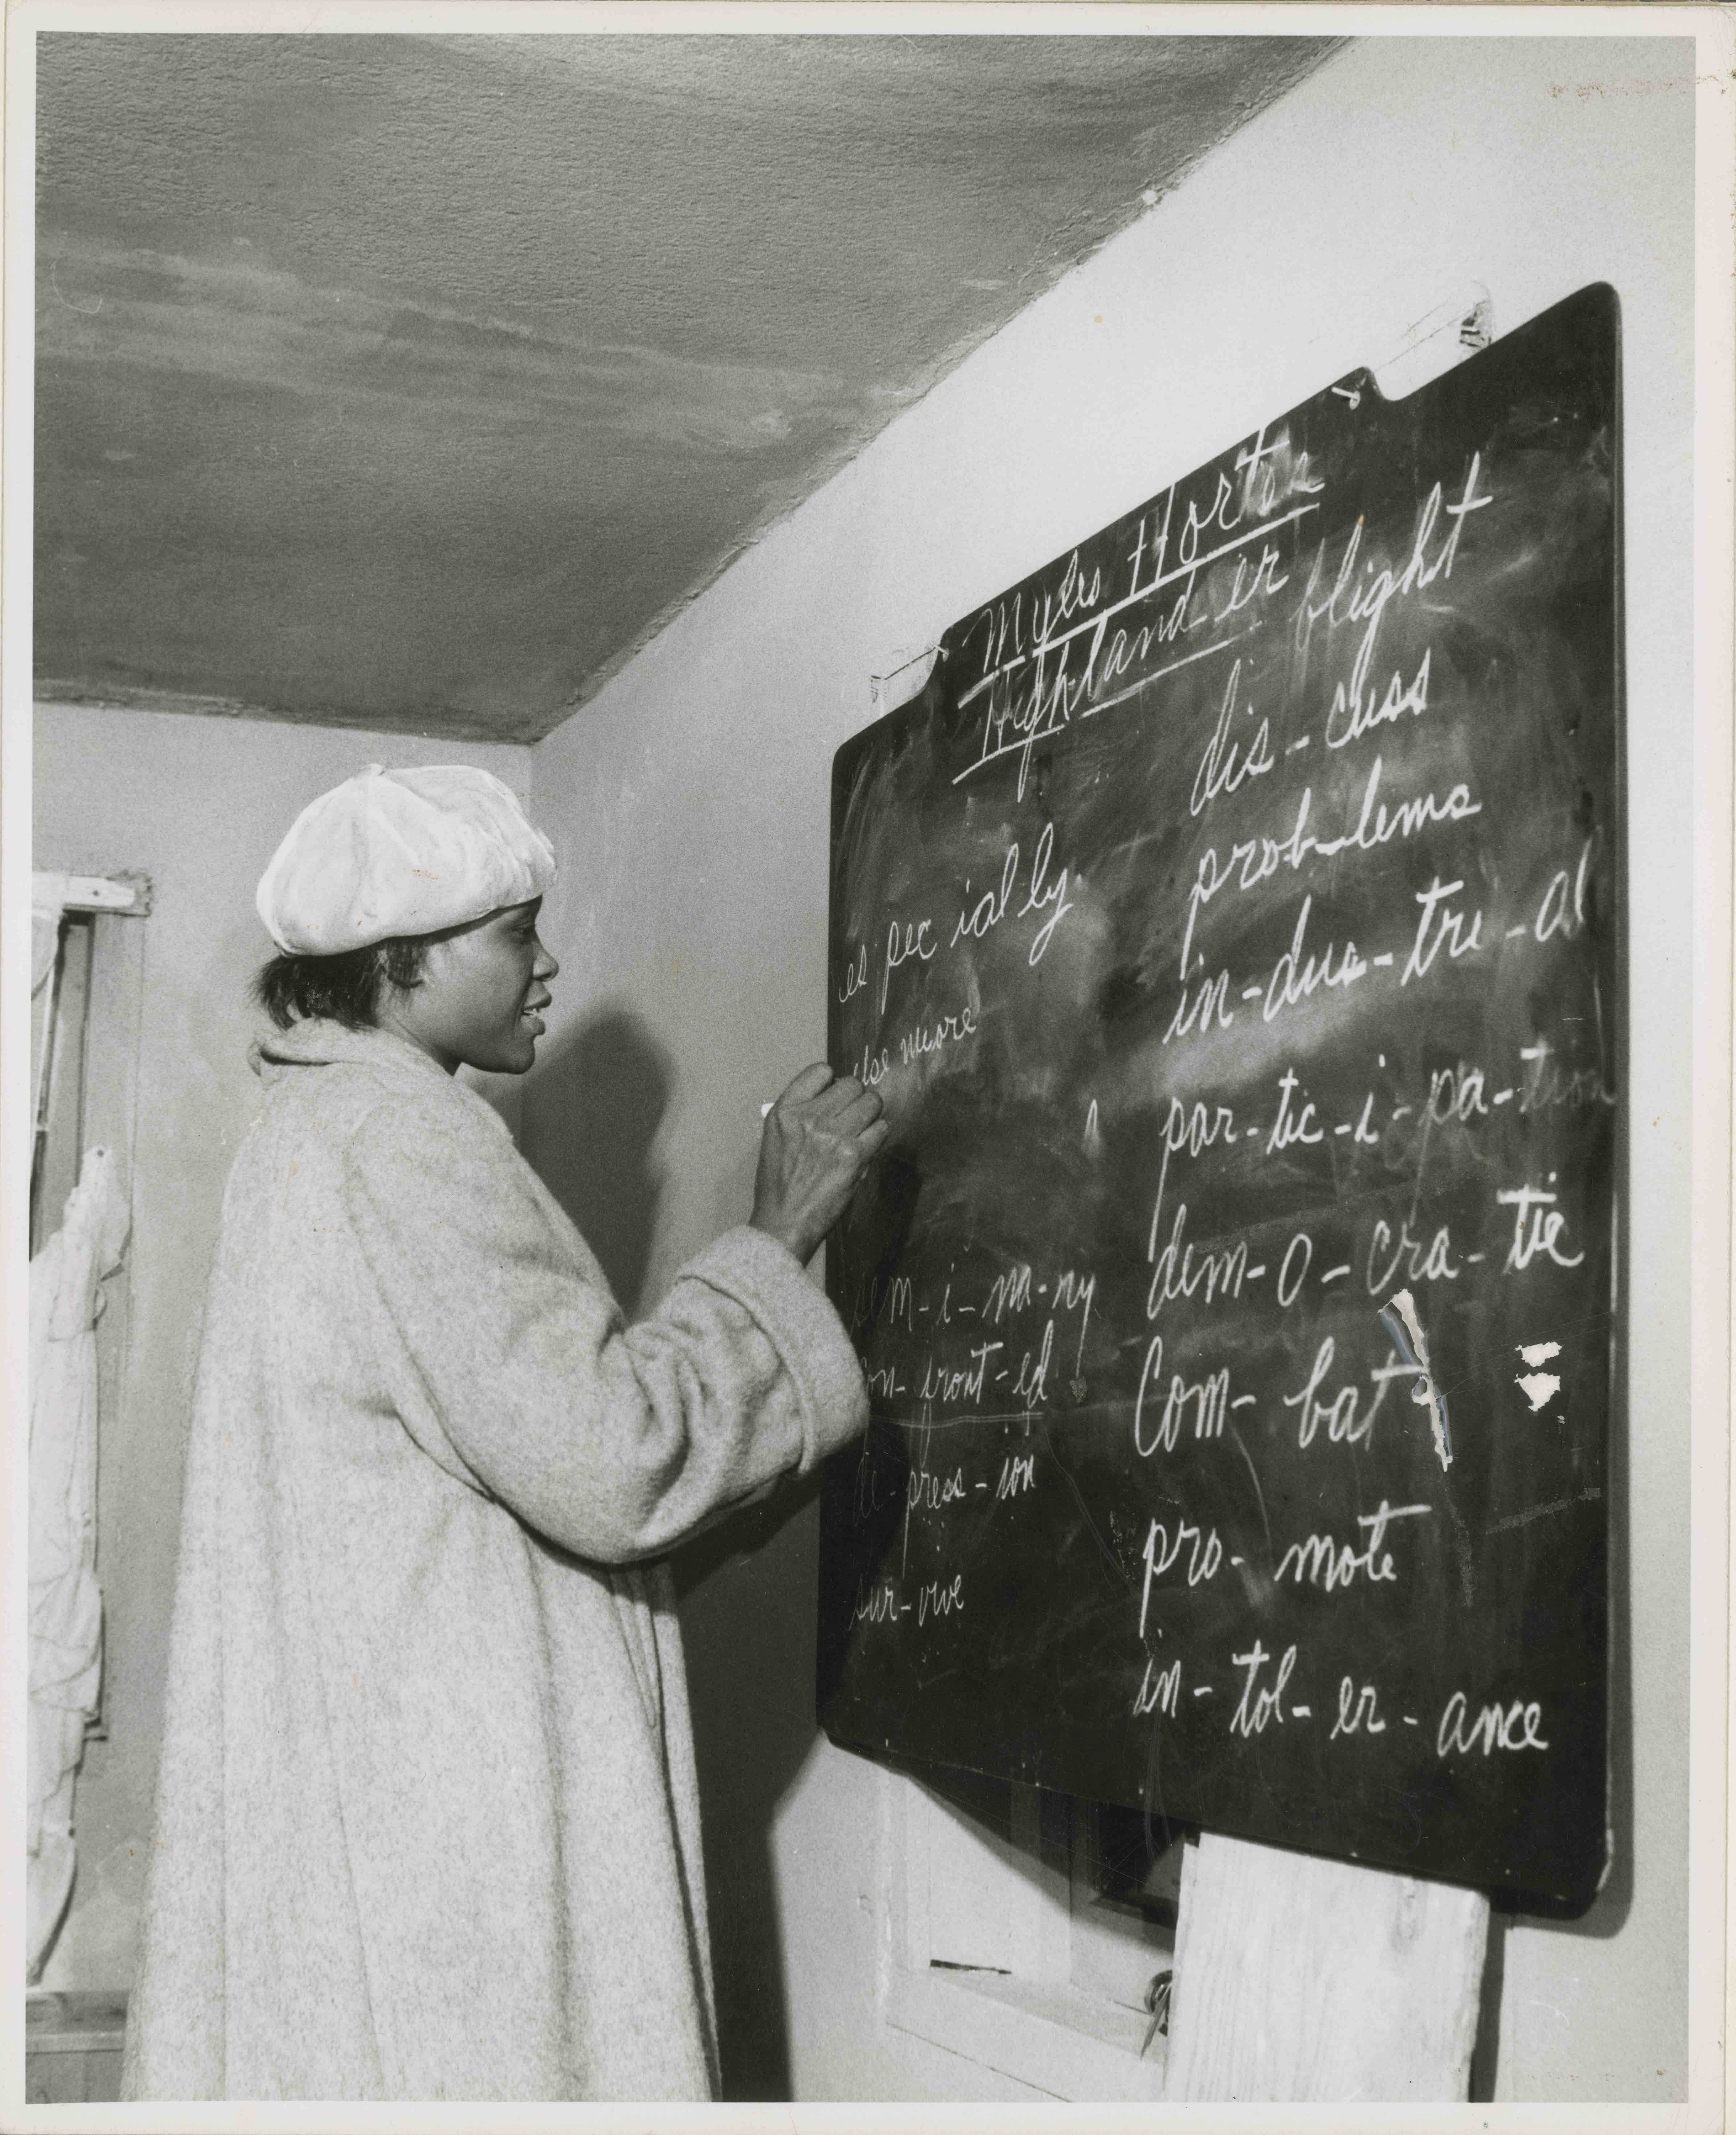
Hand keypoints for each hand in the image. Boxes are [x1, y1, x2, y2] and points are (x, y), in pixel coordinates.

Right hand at [750, 1063, 888, 1263]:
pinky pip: (882, 1128)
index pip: (820, 1071)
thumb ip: (802, 1113)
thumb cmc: (780, 1184)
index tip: (833, 1096)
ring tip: (861, 1128)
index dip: (832, 1082)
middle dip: (855, 1097)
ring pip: (871, 1101)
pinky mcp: (855, 1155)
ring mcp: (833, 1135)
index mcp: (785, 1111)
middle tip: (852, 1115)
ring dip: (870, 1113)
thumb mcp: (776, 1138)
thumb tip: (834, 1098)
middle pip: (851, 1084)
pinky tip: (865, 1146)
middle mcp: (809, 1118)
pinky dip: (877, 1135)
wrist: (784, 1221)